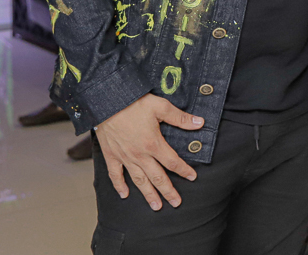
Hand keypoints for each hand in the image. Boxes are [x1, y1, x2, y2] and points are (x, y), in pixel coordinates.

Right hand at [94, 94, 203, 210]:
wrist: (106, 102)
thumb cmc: (134, 103)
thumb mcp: (160, 106)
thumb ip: (180, 118)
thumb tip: (200, 123)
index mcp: (153, 144)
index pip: (172, 162)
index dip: (184, 170)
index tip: (193, 177)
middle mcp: (140, 155)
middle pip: (157, 177)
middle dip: (168, 191)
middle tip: (176, 203)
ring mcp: (125, 157)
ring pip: (139, 180)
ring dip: (148, 194)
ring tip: (156, 206)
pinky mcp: (111, 155)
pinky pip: (115, 175)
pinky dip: (119, 186)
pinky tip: (124, 195)